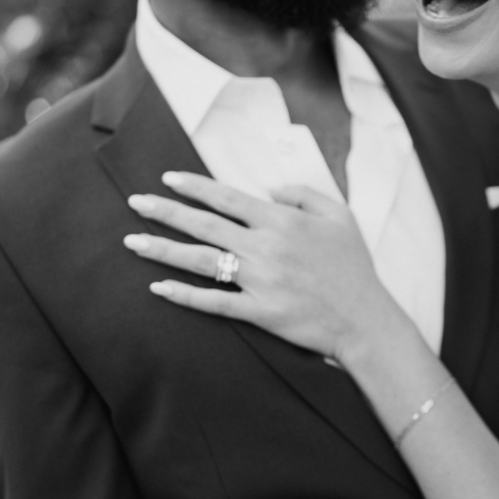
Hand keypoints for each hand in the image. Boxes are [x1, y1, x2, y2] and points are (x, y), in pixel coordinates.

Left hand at [123, 171, 396, 361]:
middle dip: (165, 212)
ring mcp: (260, 281)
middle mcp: (265, 248)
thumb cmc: (354, 267)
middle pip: (205, 225)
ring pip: (201, 261)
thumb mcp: (340, 216)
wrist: (365, 319)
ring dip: (163, 250)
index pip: (228, 197)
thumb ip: (304, 195)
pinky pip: (214, 302)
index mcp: (282, 221)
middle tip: (135, 202)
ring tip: (133, 242)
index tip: (167, 179)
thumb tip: (269, 190)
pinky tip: (159, 288)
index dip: (195, 187)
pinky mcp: (259, 313)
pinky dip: (184, 296)